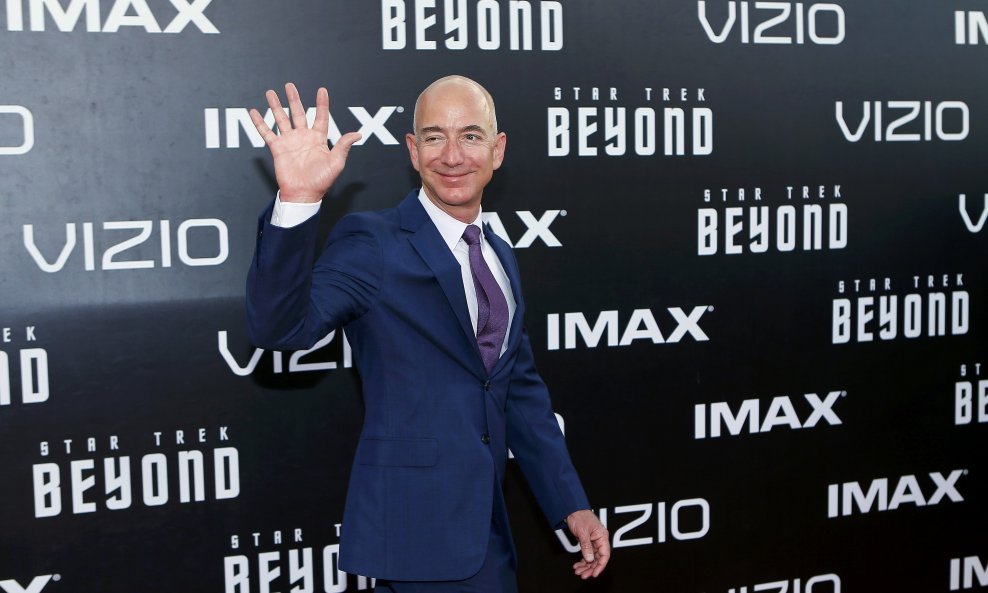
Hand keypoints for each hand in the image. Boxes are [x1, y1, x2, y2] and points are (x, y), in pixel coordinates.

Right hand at [249, 83, 361, 202]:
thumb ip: (343, 146)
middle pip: (298, 113)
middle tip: (289, 85)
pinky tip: (254, 112)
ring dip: (276, 106)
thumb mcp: (336, 163)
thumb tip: (357, 134)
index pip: (321, 117)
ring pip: (281, 119)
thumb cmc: (321, 181)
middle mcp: (303, 137)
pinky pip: (267, 132)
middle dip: (294, 99)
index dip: (322, 104)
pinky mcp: (278, 148)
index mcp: (318, 139)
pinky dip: (260, 122)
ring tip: (271, 92)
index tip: (322, 90)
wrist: (303, 194)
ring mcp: (290, 141)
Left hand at [566, 509, 609, 578]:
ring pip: (592, 558)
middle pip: (598, 558)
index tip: (594, 573)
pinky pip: (587, 555)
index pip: (605, 555)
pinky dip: (582, 561)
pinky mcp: (588, 543)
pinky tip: (577, 565)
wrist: (572, 510)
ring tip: (578, 571)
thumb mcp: (582, 532)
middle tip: (583, 575)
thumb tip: (589, 559)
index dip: (600, 566)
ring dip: (585, 566)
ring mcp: (593, 542)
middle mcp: (599, 540)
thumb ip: (586, 546)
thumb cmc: (580, 516)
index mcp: (602, 536)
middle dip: (590, 568)